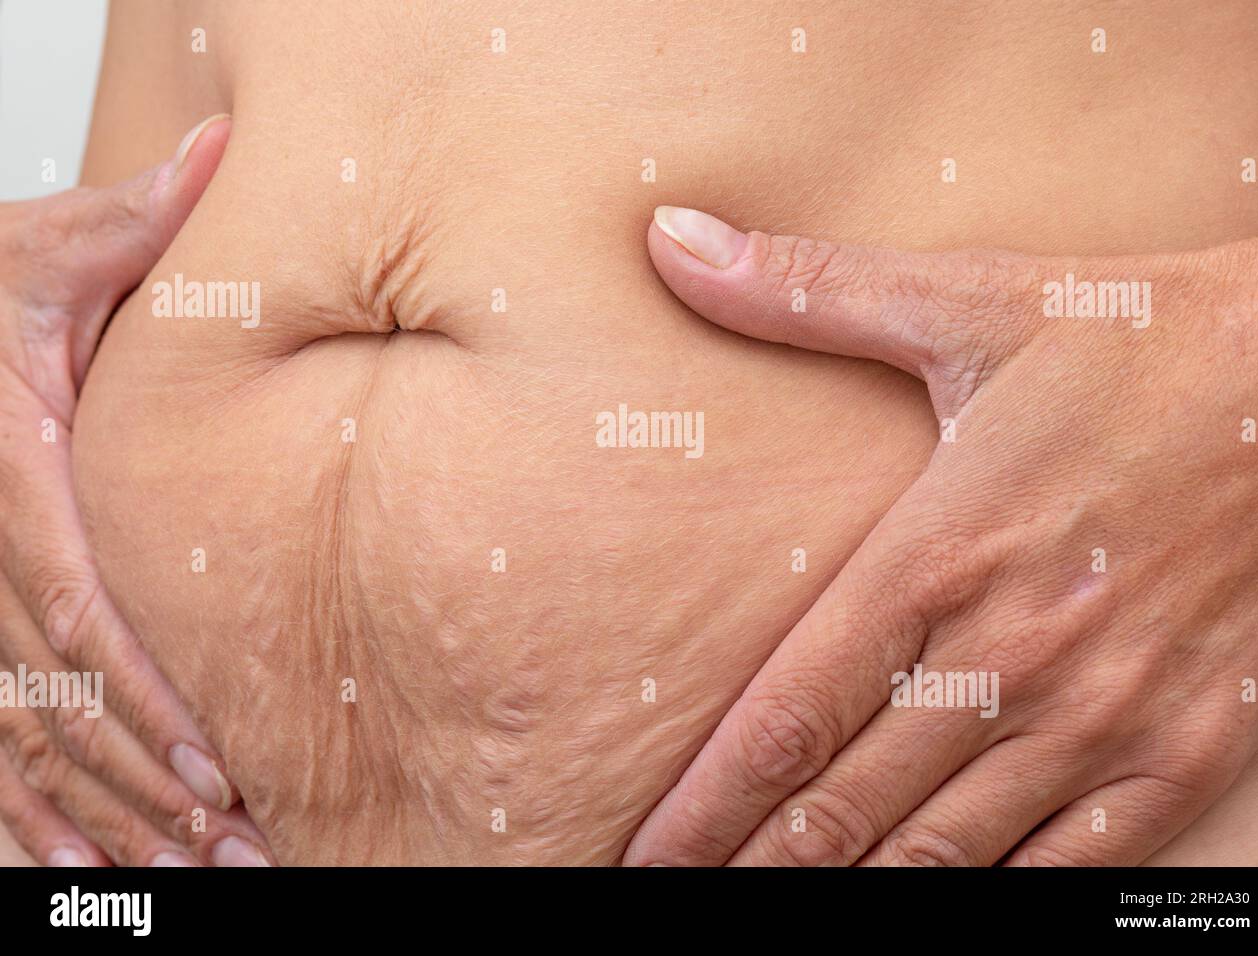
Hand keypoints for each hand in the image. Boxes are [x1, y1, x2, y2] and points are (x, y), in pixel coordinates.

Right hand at [0, 114, 271, 865]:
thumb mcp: (37, 247)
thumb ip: (126, 220)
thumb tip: (216, 150)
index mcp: (10, 480)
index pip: (77, 615)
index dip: (145, 699)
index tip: (220, 767)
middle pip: (60, 707)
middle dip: (149, 789)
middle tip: (241, 854)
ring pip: (26, 749)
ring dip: (109, 824)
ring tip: (198, 880)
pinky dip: (37, 823)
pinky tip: (93, 872)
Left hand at [625, 206, 1257, 865]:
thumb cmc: (1132, 341)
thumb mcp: (963, 301)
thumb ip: (806, 290)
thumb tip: (672, 240)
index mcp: (942, 553)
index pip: (793, 716)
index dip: (710, 803)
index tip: (648, 855)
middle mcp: (1016, 653)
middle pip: (852, 805)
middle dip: (757, 867)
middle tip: (688, 904)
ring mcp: (1108, 713)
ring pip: (950, 851)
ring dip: (857, 898)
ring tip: (779, 919)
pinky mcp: (1189, 745)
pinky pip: (1078, 865)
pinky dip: (1000, 898)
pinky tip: (938, 910)